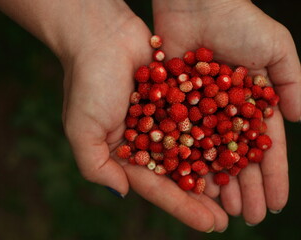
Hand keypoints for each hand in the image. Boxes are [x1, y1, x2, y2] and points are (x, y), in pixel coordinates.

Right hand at [61, 2, 226, 232]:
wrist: (101, 35)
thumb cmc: (87, 82)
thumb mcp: (81, 130)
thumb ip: (96, 166)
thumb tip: (122, 193)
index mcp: (123, 152)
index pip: (154, 186)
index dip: (181, 206)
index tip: (209, 225)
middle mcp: (144, 138)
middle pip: (177, 173)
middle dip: (200, 197)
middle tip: (226, 220)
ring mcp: (161, 117)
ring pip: (192, 149)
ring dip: (212, 170)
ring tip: (236, 192)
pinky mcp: (175, 96)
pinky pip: (198, 118)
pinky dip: (215, 133)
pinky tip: (236, 148)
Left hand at [153, 0, 300, 226]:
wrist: (195, 3)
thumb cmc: (238, 20)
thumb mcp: (276, 47)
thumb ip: (293, 80)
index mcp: (252, 102)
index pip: (266, 147)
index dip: (272, 176)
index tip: (276, 204)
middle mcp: (226, 112)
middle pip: (237, 157)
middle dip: (245, 187)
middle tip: (249, 217)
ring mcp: (200, 111)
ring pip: (209, 155)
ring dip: (218, 183)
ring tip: (223, 210)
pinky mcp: (175, 105)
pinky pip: (182, 139)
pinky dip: (188, 162)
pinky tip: (193, 185)